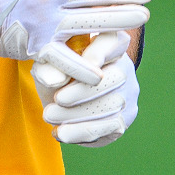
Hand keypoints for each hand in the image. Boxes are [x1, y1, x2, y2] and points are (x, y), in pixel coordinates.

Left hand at [33, 31, 137, 146]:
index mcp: (109, 42)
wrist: (64, 94)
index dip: (100, 52)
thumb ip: (49, 66)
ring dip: (78, 114)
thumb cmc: (56, 70)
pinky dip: (82, 132)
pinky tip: (60, 132)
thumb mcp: (47, 64)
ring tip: (49, 116)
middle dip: (84, 91)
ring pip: (113, 106)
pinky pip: (109, 128)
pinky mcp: (124, 119)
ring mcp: (128, 94)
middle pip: (116, 77)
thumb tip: (55, 80)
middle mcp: (124, 66)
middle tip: (56, 99)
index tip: (84, 61)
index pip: (112, 41)